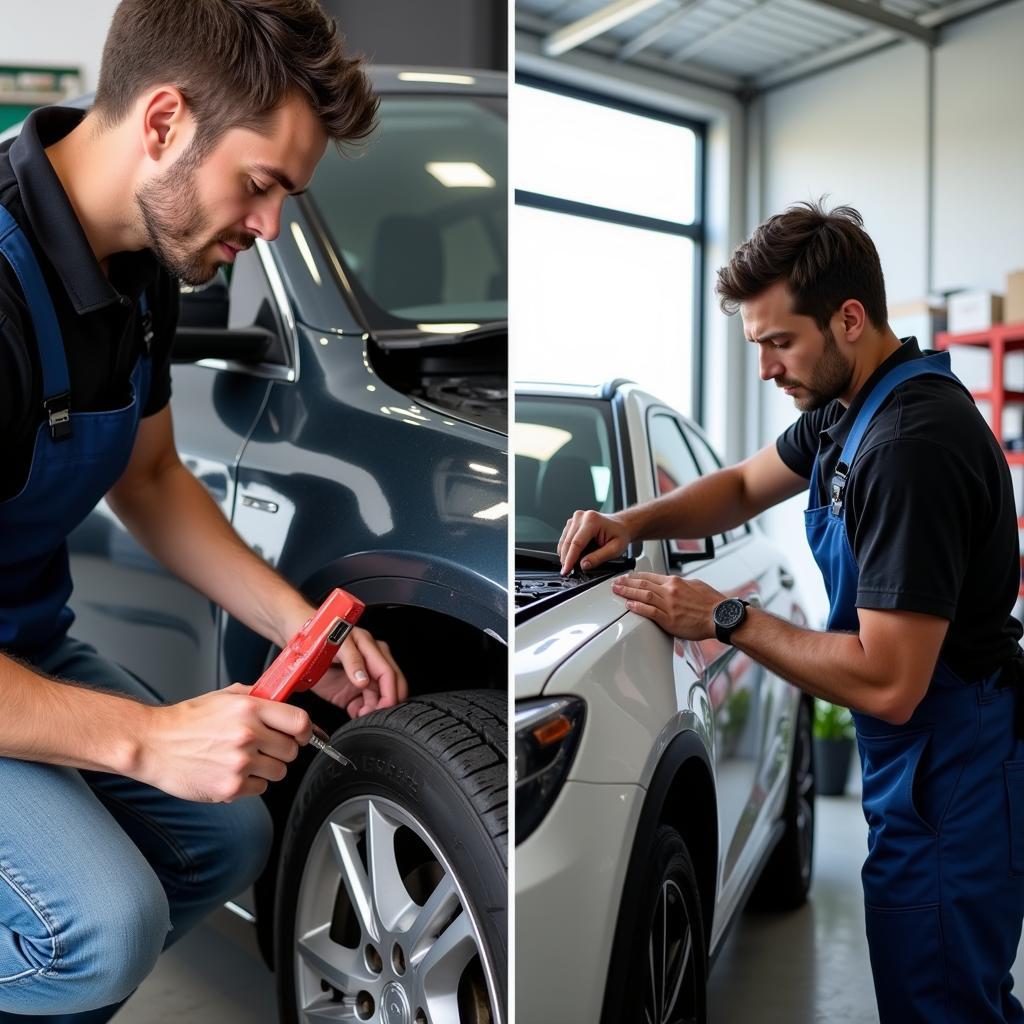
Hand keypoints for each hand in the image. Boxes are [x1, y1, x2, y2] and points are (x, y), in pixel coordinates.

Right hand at [137, 684, 310, 802]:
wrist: (153, 744)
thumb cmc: (186, 721)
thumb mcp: (224, 697)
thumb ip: (257, 696)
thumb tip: (282, 699)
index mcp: (250, 709)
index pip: (300, 722)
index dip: (306, 731)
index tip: (302, 735)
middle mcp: (248, 735)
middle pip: (292, 751)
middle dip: (281, 750)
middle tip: (263, 747)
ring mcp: (240, 763)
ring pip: (278, 772)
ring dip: (266, 768)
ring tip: (242, 759)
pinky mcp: (230, 787)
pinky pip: (259, 789)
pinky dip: (249, 784)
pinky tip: (231, 772)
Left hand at [312, 626, 408, 718]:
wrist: (299, 643)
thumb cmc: (318, 638)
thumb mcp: (335, 645)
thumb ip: (352, 660)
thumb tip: (364, 681)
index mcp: (371, 649)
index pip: (388, 673)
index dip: (390, 692)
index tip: (384, 707)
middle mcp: (371, 663)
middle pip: (391, 686)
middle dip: (387, 703)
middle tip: (374, 714)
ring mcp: (363, 677)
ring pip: (380, 698)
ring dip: (374, 710)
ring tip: (361, 714)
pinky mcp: (353, 690)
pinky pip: (365, 705)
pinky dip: (363, 712)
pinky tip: (355, 713)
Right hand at [558, 509, 632, 575]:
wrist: (621, 525)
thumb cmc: (620, 534)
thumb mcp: (615, 549)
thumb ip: (598, 558)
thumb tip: (583, 565)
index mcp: (592, 521)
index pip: (576, 543)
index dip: (570, 559)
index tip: (566, 570)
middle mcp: (581, 517)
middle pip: (568, 542)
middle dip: (566, 559)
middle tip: (567, 572)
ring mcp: (576, 518)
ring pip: (564, 540)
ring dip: (565, 554)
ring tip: (571, 565)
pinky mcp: (572, 522)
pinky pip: (565, 538)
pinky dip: (567, 549)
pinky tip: (572, 556)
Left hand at [611, 572, 724, 639]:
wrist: (721, 616)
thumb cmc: (712, 603)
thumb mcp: (695, 585)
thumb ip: (680, 584)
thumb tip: (672, 583)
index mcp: (675, 582)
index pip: (650, 576)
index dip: (635, 576)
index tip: (626, 577)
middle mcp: (670, 591)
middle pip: (643, 583)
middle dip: (626, 582)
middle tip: (615, 583)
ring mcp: (669, 605)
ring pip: (643, 595)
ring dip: (627, 592)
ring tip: (617, 591)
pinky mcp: (670, 619)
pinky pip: (650, 611)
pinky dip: (638, 607)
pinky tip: (629, 605)